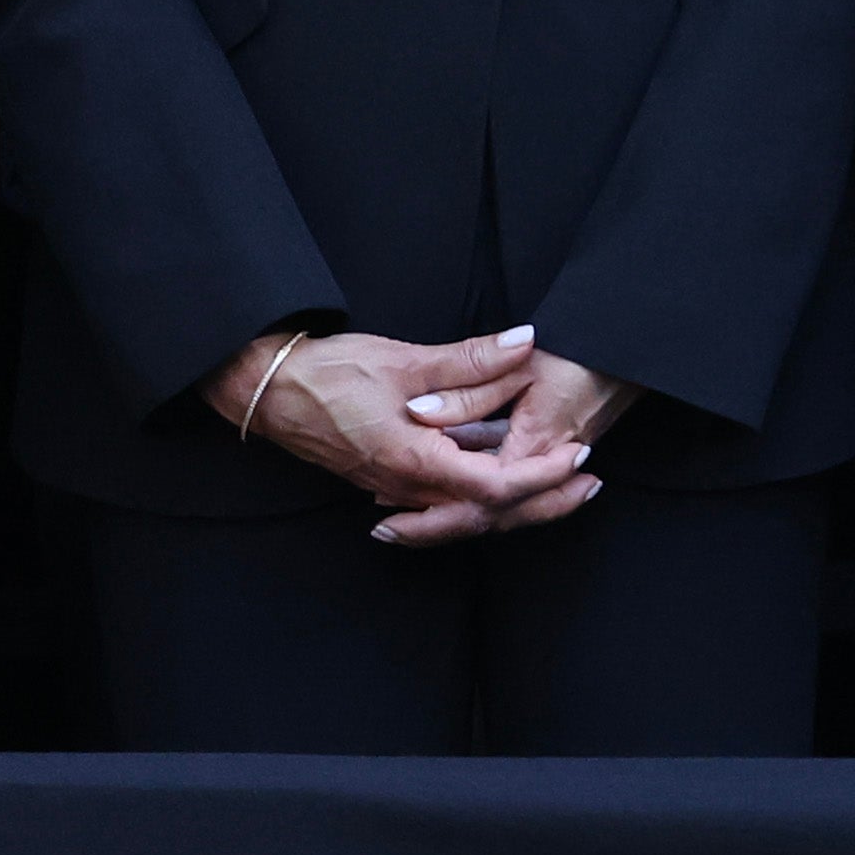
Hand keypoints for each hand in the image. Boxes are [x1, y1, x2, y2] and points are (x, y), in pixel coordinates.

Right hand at [205, 324, 608, 541]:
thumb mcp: (404, 360)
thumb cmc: (326, 373)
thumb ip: (469, 359)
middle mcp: (404, 486)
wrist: (264, 389)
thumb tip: (525, 342)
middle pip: (487, 512)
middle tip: (590, 485)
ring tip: (562, 480)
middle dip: (544, 502)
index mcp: (412, 462)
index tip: (578, 458)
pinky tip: (503, 468)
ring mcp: (393, 487)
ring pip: (465, 508)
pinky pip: (443, 497)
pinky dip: (480, 489)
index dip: (541, 476)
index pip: (492, 487)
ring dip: (516, 497)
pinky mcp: (387, 478)